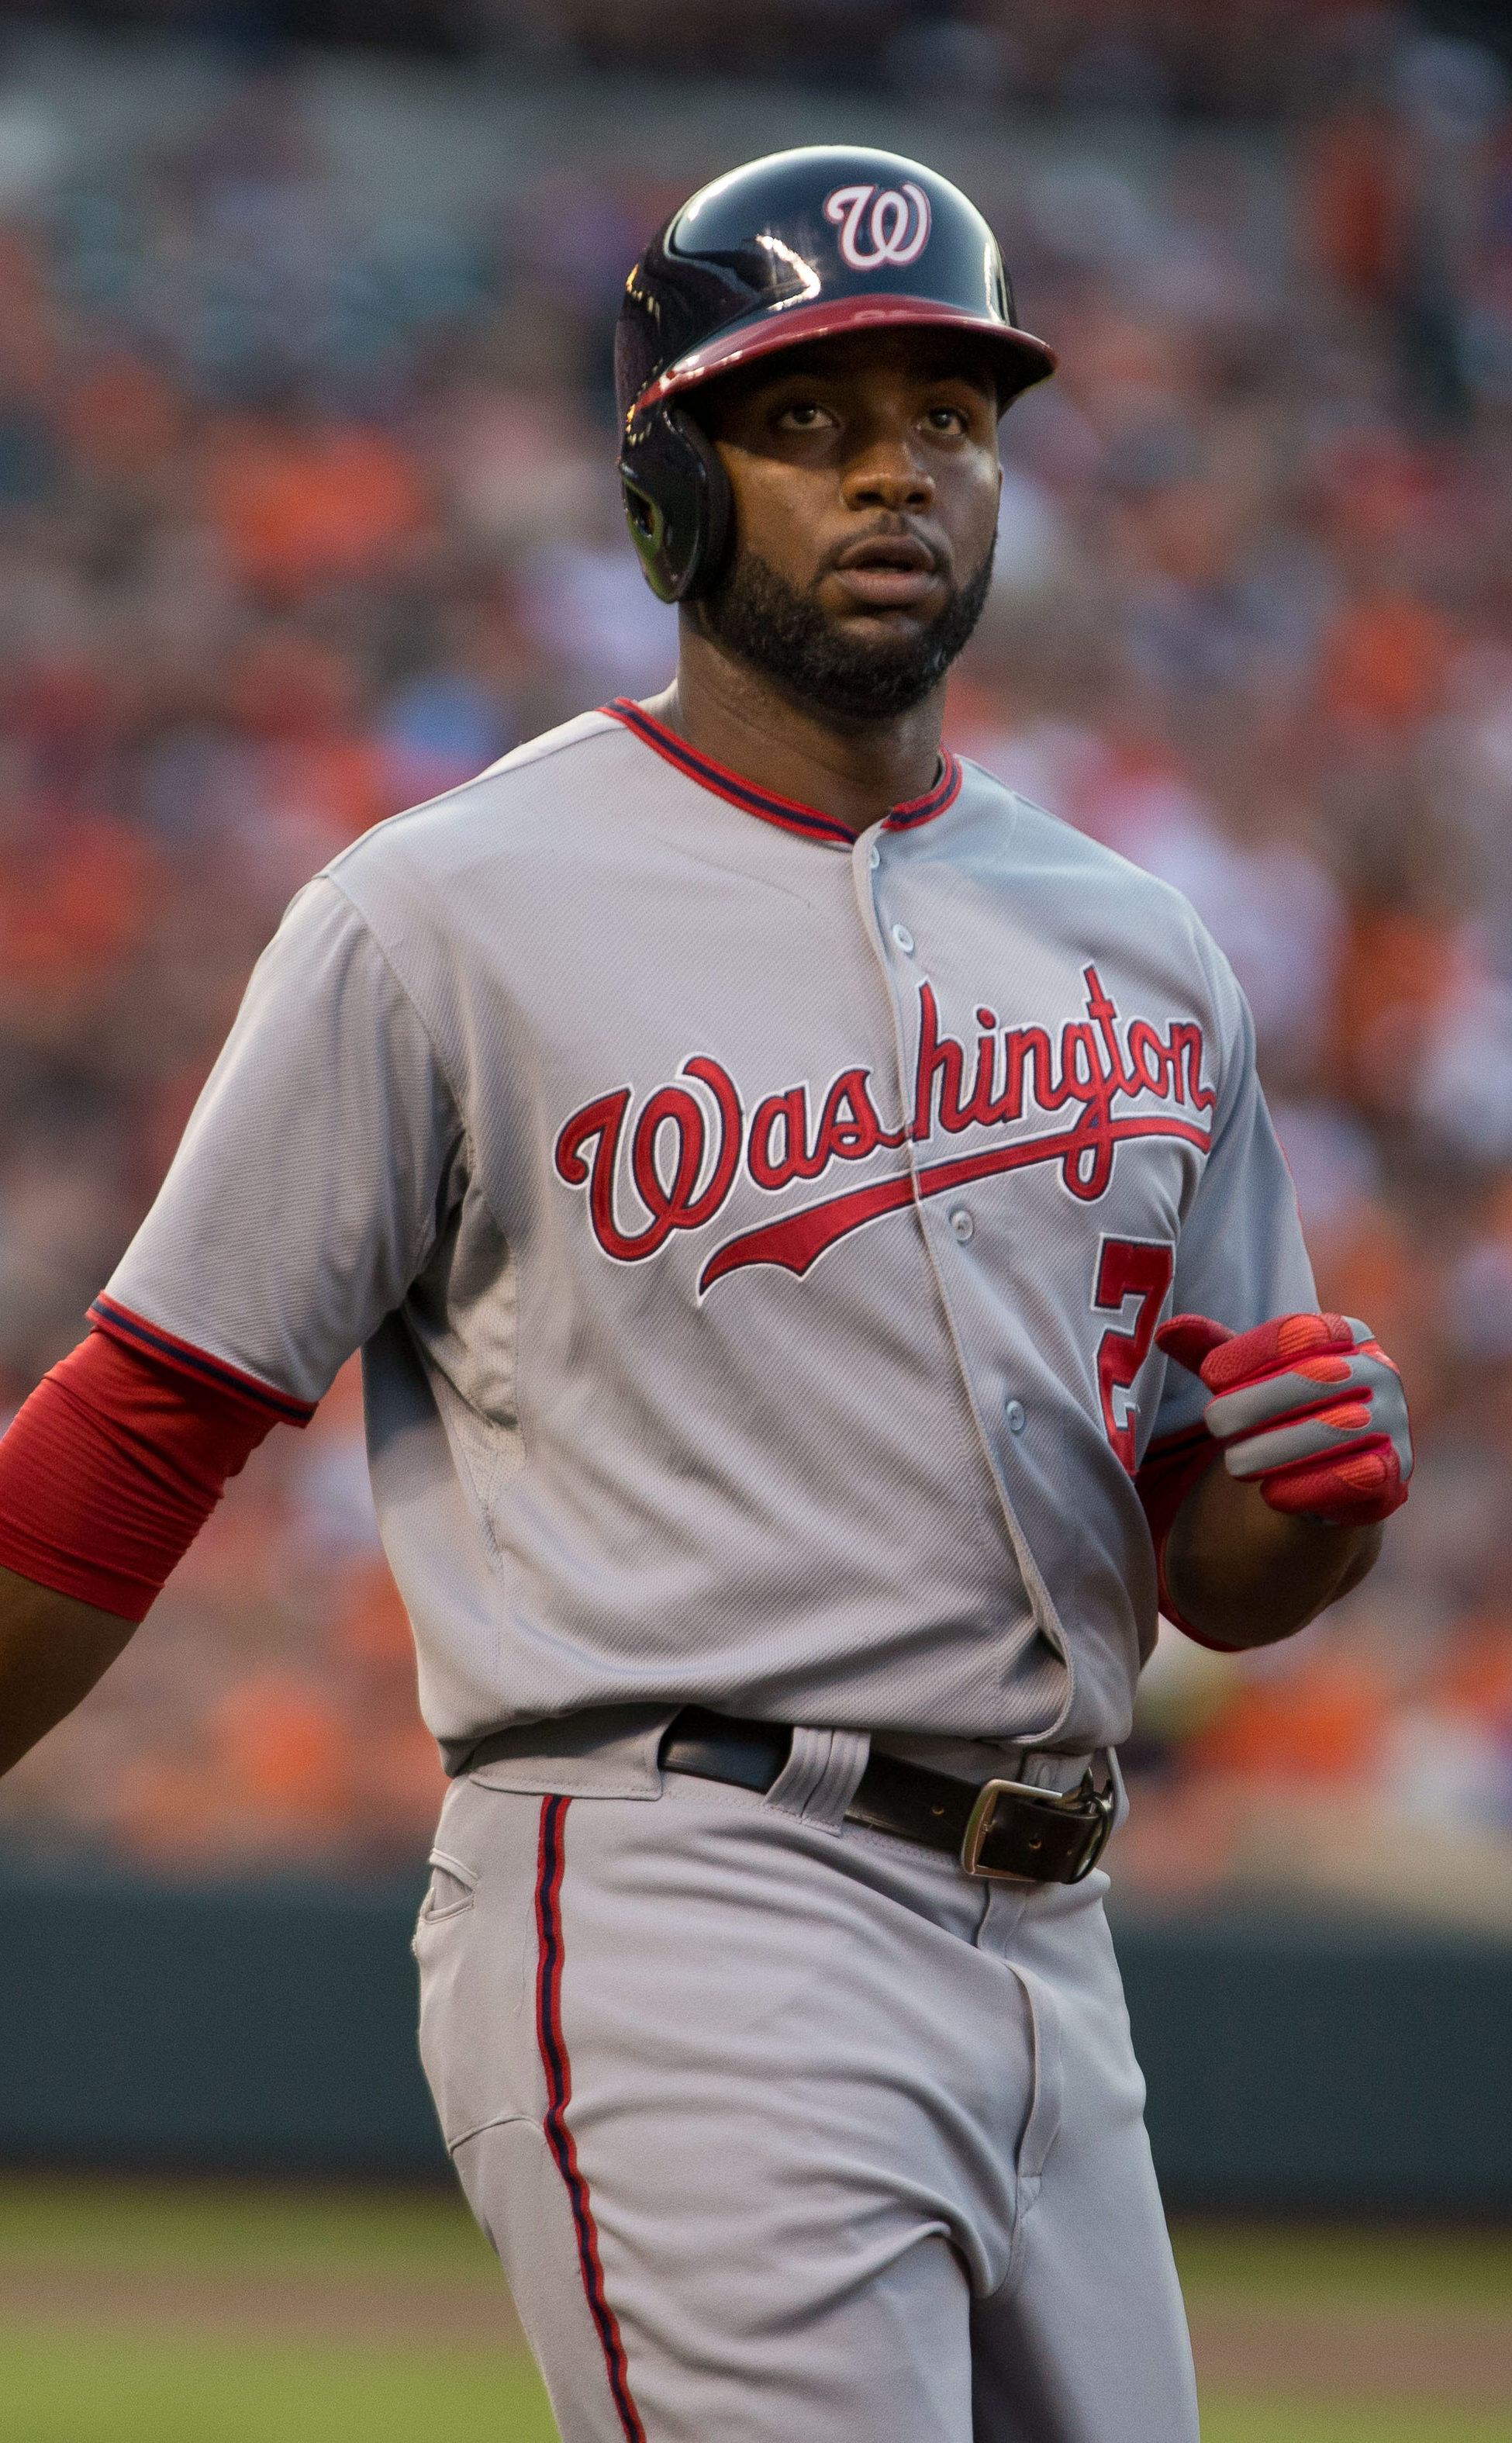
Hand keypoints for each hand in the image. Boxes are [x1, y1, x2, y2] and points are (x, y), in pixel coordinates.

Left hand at [1155, 1310, 1411, 1527]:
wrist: (1331, 1474)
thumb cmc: (1280, 1409)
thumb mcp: (1245, 1376)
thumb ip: (1210, 1351)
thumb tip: (1166, 1330)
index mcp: (1346, 1334)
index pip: (1300, 1331)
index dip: (1250, 1350)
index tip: (1209, 1374)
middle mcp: (1380, 1372)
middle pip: (1317, 1378)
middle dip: (1256, 1402)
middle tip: (1213, 1425)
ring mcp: (1395, 1423)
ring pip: (1336, 1431)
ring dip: (1277, 1449)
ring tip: (1236, 1465)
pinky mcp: (1397, 1474)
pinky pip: (1357, 1478)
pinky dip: (1309, 1487)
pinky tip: (1272, 1494)